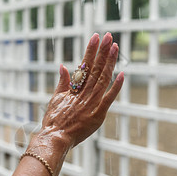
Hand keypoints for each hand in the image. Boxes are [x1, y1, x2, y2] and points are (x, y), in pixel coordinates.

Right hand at [39, 32, 123, 149]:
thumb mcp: (55, 99)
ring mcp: (91, 103)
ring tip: (115, 47)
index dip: (90, 50)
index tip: (95, 37)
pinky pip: (109, 98)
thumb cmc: (54, 121)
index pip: (84, 64)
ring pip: (102, 78)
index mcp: (73, 88)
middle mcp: (83, 93)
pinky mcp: (98, 114)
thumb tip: (63, 66)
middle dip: (102, 51)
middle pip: (95, 68)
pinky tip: (122, 74)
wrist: (55, 139)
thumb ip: (62, 82)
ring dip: (109, 62)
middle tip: (108, 36)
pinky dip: (116, 86)